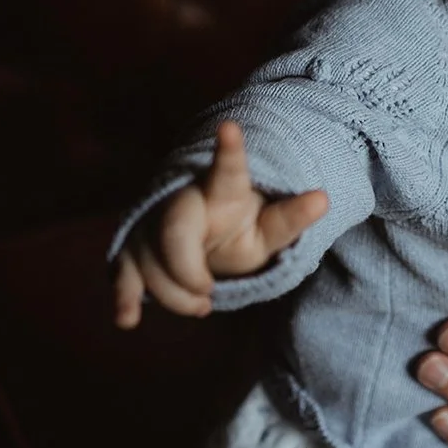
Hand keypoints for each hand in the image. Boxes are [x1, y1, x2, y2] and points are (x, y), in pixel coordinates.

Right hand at [113, 120, 328, 327]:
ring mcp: (151, 224)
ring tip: (202, 306)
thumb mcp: (269, 228)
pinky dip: (124, 297)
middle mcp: (181, 201)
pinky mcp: (132, 249)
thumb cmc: (241, 228)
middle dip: (185, 270)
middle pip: (173, 231)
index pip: (227, 170)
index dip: (229, 151)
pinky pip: (122, 271)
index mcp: (221, 190)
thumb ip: (291, 218)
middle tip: (207, 294)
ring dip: (172, 293)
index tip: (230, 128)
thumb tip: (324, 199)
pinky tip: (127, 319)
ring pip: (148, 259)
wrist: (207, 234)